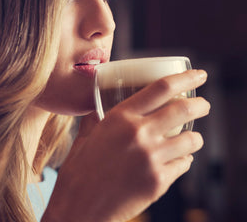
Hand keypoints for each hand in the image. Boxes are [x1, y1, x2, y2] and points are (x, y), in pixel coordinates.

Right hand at [42, 70, 209, 221]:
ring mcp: (152, 159)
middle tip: (203, 105)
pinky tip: (173, 161)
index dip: (186, 78)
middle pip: (184, 109)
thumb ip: (95, 119)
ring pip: (191, 139)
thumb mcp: (84, 137)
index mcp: (120, 117)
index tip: (199, 75)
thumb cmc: (78, 171)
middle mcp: (139, 134)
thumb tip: (97, 106)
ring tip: (188, 139)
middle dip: (201, 105)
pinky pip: (184, 165)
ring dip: (194, 137)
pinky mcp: (159, 182)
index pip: (161, 88)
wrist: (80, 207)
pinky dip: (183, 160)